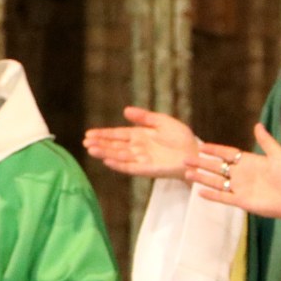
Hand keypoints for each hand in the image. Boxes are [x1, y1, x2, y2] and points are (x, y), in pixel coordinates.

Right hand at [82, 107, 200, 178]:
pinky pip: (130, 167)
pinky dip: (118, 164)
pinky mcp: (147, 169)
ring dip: (104, 153)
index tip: (89, 134)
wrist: (195, 153)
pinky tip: (107, 161)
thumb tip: (125, 110)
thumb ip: (144, 117)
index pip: (117, 135)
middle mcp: (137, 148)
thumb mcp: (162, 121)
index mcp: (139, 135)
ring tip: (90, 150)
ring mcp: (141, 159)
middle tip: (84, 143)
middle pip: (114, 146)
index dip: (103, 134)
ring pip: (118, 156)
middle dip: (99, 144)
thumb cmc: (181, 137)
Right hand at [184, 124, 280, 230]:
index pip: (226, 154)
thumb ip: (266, 141)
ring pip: (216, 182)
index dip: (214, 150)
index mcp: (248, 161)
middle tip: (185, 159)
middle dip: (201, 163)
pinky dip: (212, 195)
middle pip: (216, 167)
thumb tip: (257, 125)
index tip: (201, 146)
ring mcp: (239, 188)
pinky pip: (223, 197)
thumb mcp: (278, 154)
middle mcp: (241, 174)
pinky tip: (199, 192)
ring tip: (187, 174)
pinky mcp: (241, 201)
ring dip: (201, 178)